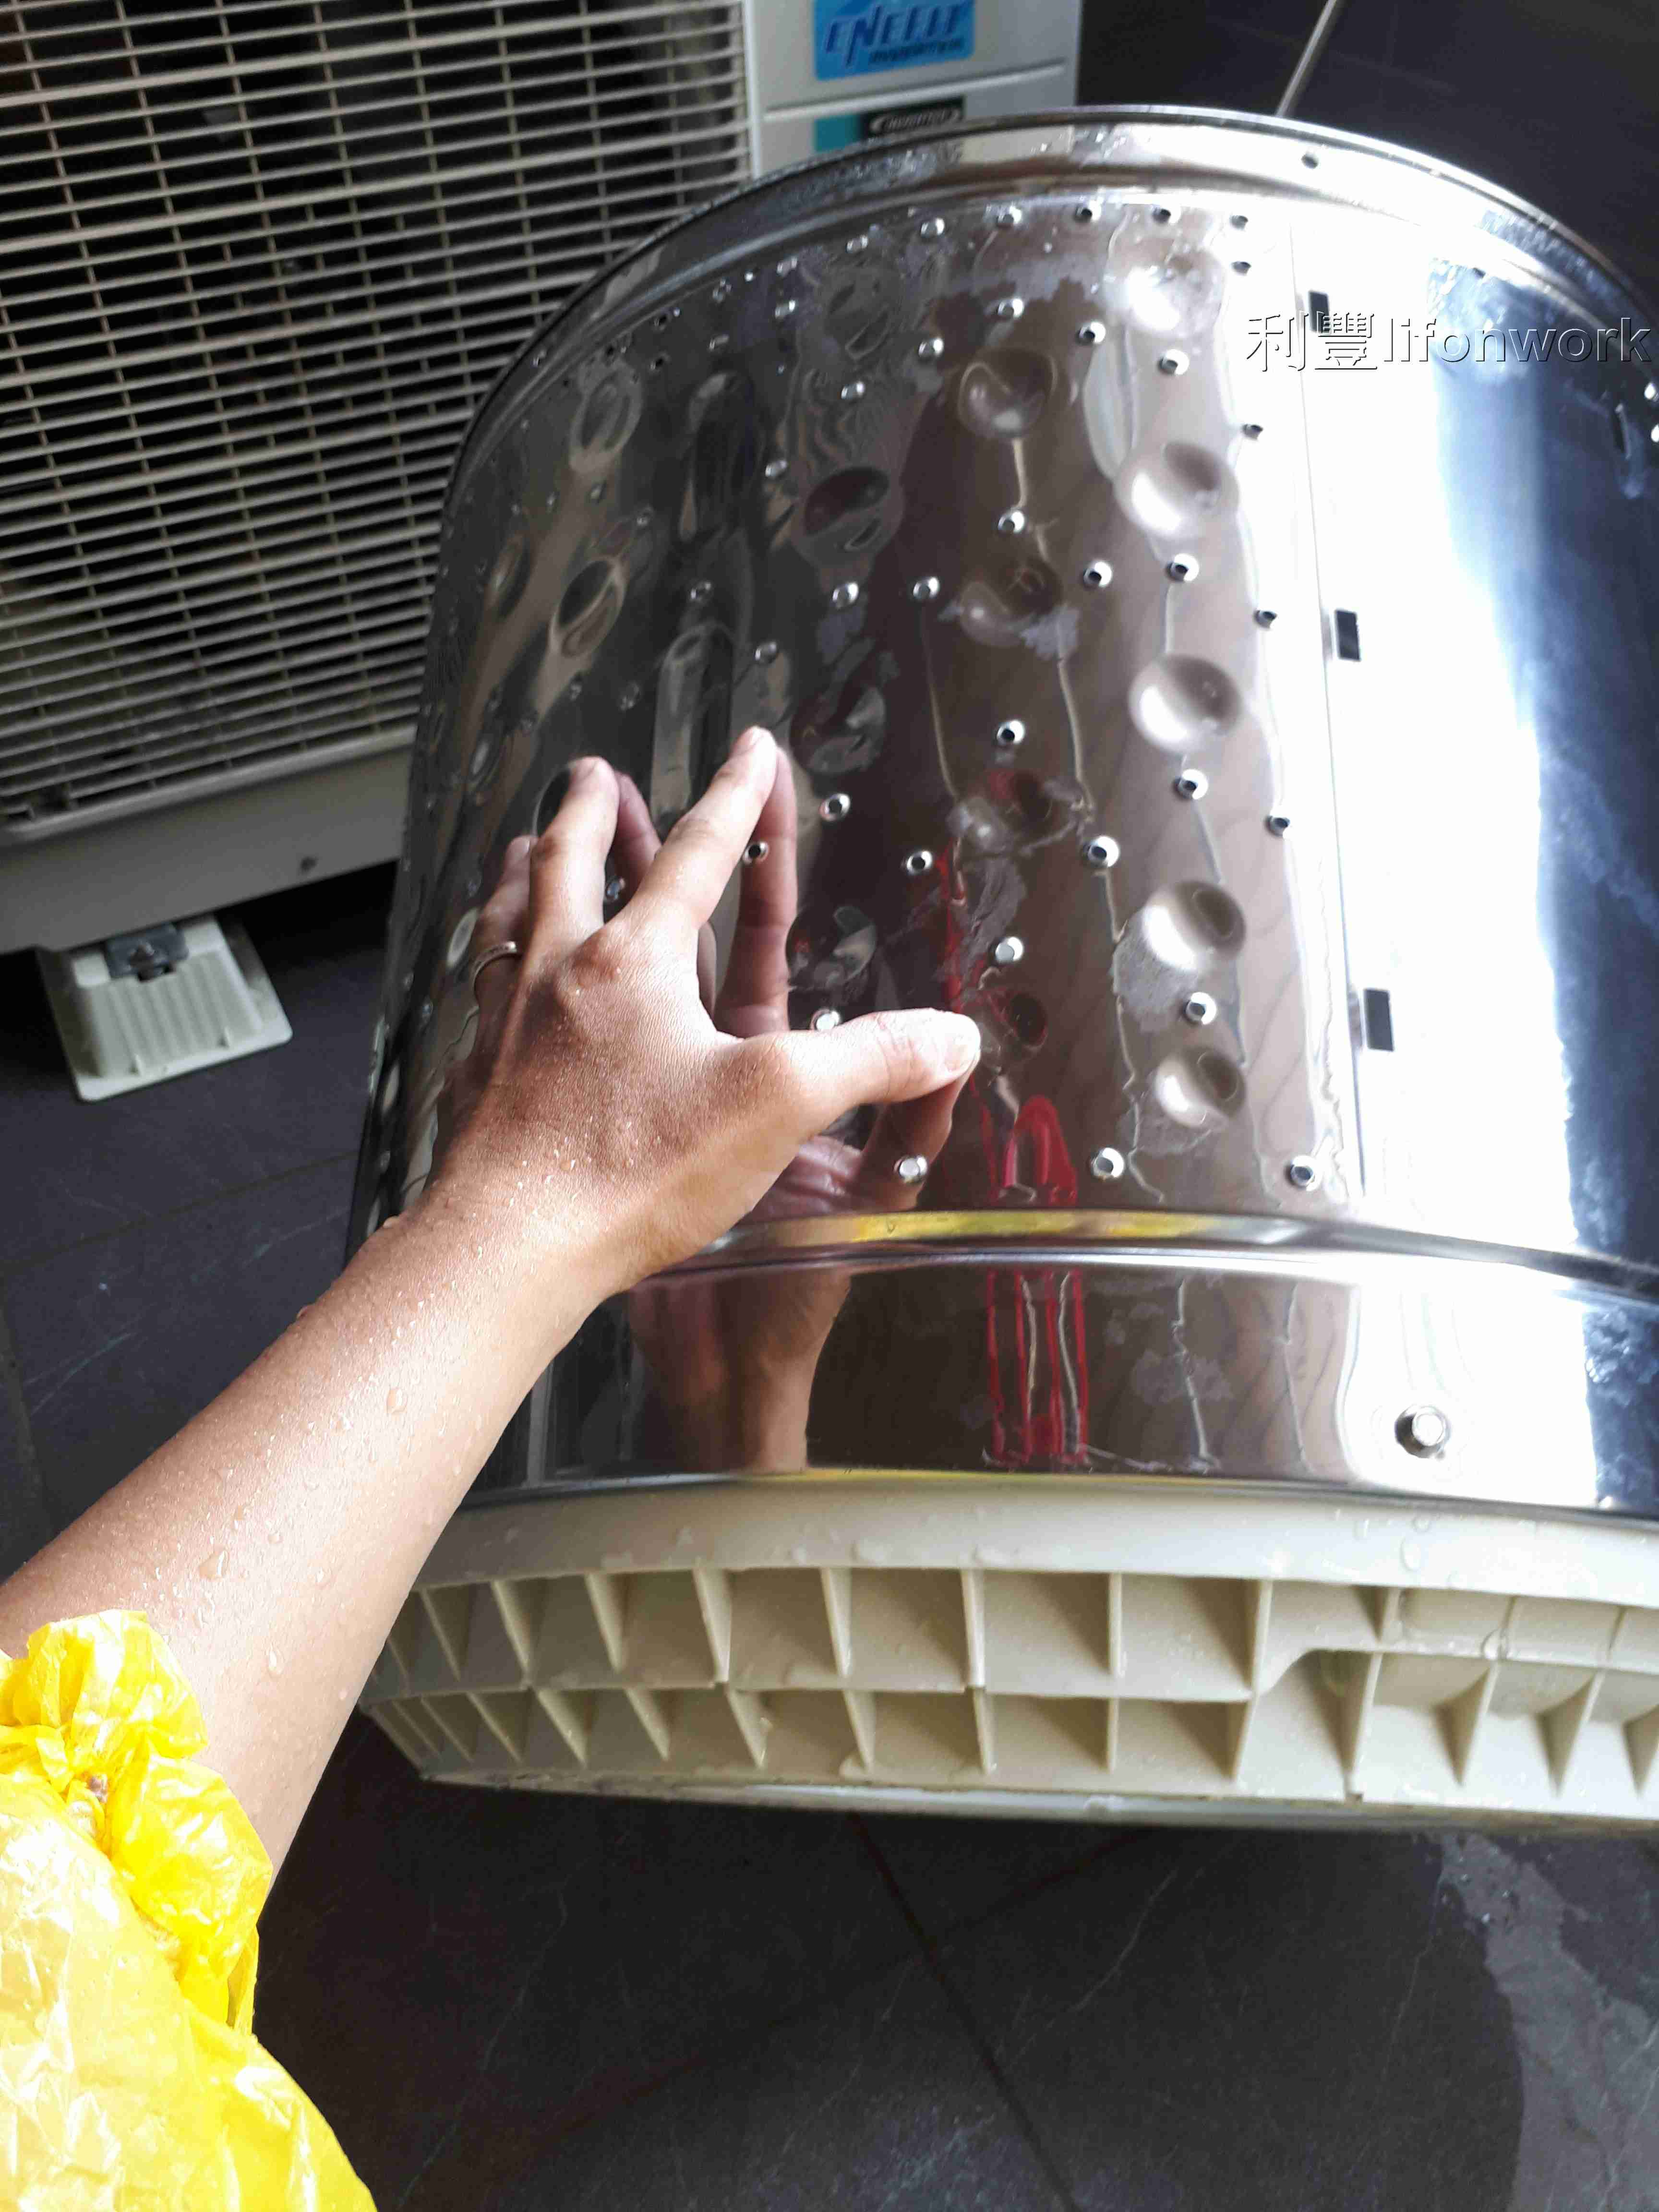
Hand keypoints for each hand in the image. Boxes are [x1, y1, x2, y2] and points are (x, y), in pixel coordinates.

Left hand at [430, 728, 979, 1334]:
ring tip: (525, 845)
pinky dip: (493, 960)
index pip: (698, 856)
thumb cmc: (630, 1172)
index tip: (751, 748)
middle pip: (575, 862)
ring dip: (528, 870)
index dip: (736, 798)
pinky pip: (482, 990)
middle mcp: (563, 972)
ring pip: (514, 917)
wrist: (509, 1245)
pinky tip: (495, 976)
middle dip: (599, 812)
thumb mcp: (776, 1106)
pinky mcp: (480, 1076)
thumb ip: (871, 1061)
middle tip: (601, 774)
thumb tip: (952, 1035)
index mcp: (637, 961)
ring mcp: (510, 1022)